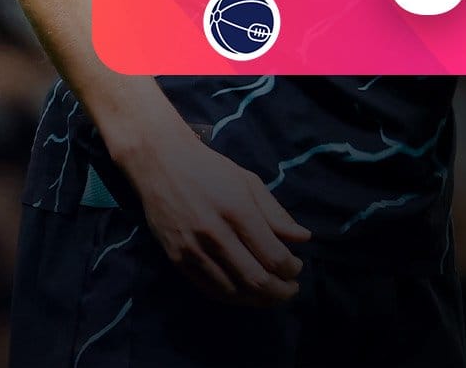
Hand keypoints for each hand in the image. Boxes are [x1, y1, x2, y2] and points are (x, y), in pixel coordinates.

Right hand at [129, 130, 310, 305]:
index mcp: (238, 210)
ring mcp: (193, 250)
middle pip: (254, 279)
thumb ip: (275, 213)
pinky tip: (246, 294)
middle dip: (279, 291)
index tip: (298, 269)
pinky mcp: (177, 260)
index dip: (290, 269)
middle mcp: (215, 234)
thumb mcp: (249, 181)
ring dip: (258, 299)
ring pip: (232, 291)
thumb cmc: (211, 169)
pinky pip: (209, 289)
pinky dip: (232, 297)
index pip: (272, 255)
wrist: (162, 165)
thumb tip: (303, 238)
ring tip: (273, 295)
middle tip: (292, 289)